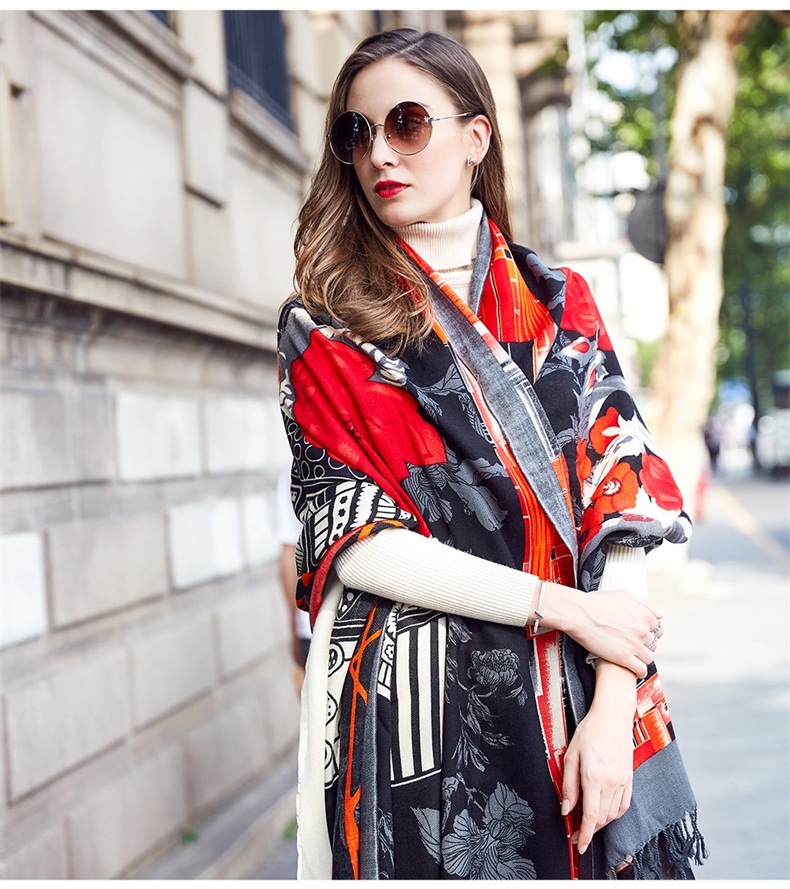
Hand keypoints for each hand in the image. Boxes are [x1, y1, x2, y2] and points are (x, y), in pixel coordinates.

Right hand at [539, 584, 663, 677]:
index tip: (640, 635)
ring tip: (633, 657)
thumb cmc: (597, 603)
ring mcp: (634, 645)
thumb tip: (659, 615)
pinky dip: (639, 672)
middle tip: (633, 644)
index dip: (649, 632)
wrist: (579, 613)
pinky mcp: (624, 658)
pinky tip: (634, 671)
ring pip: (648, 657)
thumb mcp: (624, 595)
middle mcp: (643, 630)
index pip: (657, 629)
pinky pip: (640, 669)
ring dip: (642, 658)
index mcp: (644, 615)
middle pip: (653, 643)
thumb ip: (645, 604)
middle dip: (645, 644)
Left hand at [561, 685, 634, 854]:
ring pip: (613, 814)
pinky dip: (614, 814)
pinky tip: (605, 812)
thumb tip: (567, 808)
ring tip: (587, 822)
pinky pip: (623, 805)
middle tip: (576, 832)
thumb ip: (568, 784)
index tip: (579, 845)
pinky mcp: (629, 779)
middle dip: (589, 830)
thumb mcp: (570, 754)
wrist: (613, 716)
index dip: (584, 835)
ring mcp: (623, 782)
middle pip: (601, 819)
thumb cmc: (590, 731)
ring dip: (600, 823)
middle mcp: (611, 783)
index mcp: (594, 777)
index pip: (590, 816)